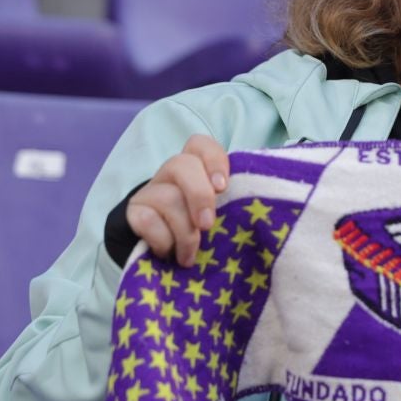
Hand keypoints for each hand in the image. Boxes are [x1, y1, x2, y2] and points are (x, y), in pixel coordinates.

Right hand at [126, 135, 229, 266]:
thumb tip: (267, 203)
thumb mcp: (220, 212)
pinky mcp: (134, 213)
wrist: (159, 252)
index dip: (213, 160)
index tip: (223, 187)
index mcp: (195, 168)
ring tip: (191, 257)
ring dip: (184, 233)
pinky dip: (162, 240)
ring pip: (167, 198)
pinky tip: (168, 253)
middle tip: (207, 225)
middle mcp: (170, 174)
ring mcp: (149, 192)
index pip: (200, 144)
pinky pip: (147, 220)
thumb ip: (234, 200)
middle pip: (181, 164)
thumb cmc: (200, 228)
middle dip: (199, 196)